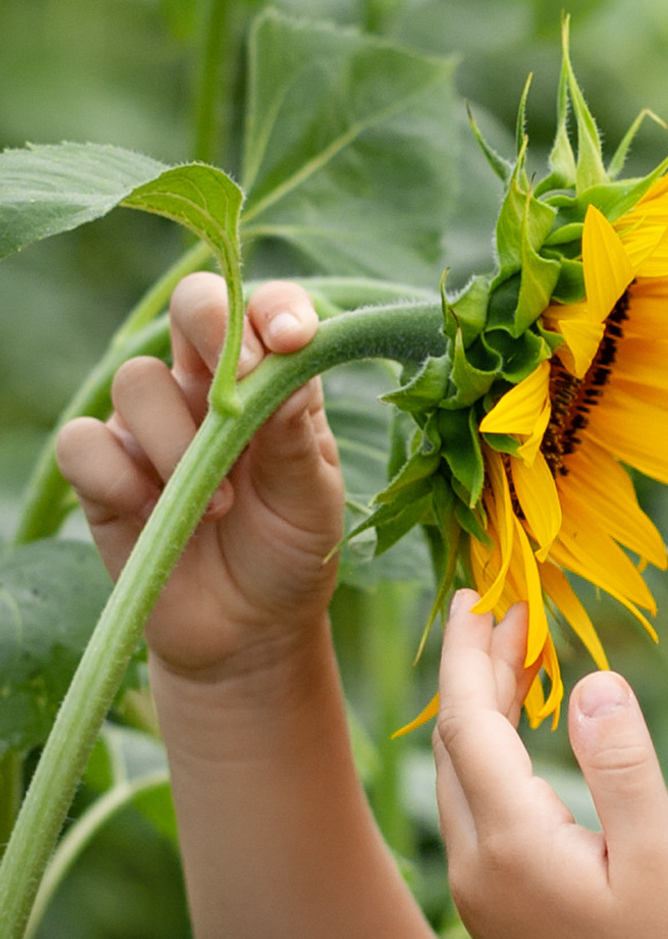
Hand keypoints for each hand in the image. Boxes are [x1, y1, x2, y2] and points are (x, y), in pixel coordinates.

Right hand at [56, 273, 341, 682]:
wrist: (250, 630)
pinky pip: (83, 442)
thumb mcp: (312, 498)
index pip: (265, 313)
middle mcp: (206, 389)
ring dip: (179, 442)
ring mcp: (149, 424)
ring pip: (138, 381)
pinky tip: (154, 511)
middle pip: (191, 309)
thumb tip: (287, 358)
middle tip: (233, 384)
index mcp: (270, 384)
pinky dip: (120, 476)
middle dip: (209, 326)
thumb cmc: (291, 553)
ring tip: (222, 506)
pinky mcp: (103, 469)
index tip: (293, 336)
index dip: (275, 308)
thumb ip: (295, 434)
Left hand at [432, 591, 667, 938]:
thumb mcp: (660, 861)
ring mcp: (482, 892)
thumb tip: (590, 681)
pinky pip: (479, 809)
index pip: (468, 722)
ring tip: (516, 659)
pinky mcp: (498, 912)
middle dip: (471, 670)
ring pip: (461, 777)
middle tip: (503, 608)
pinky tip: (529, 746)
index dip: (469, 652)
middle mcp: (478, 864)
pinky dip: (494, 757)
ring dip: (479, 712)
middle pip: (454, 742)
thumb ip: (623, 764)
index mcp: (513, 843)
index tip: (480, 594)